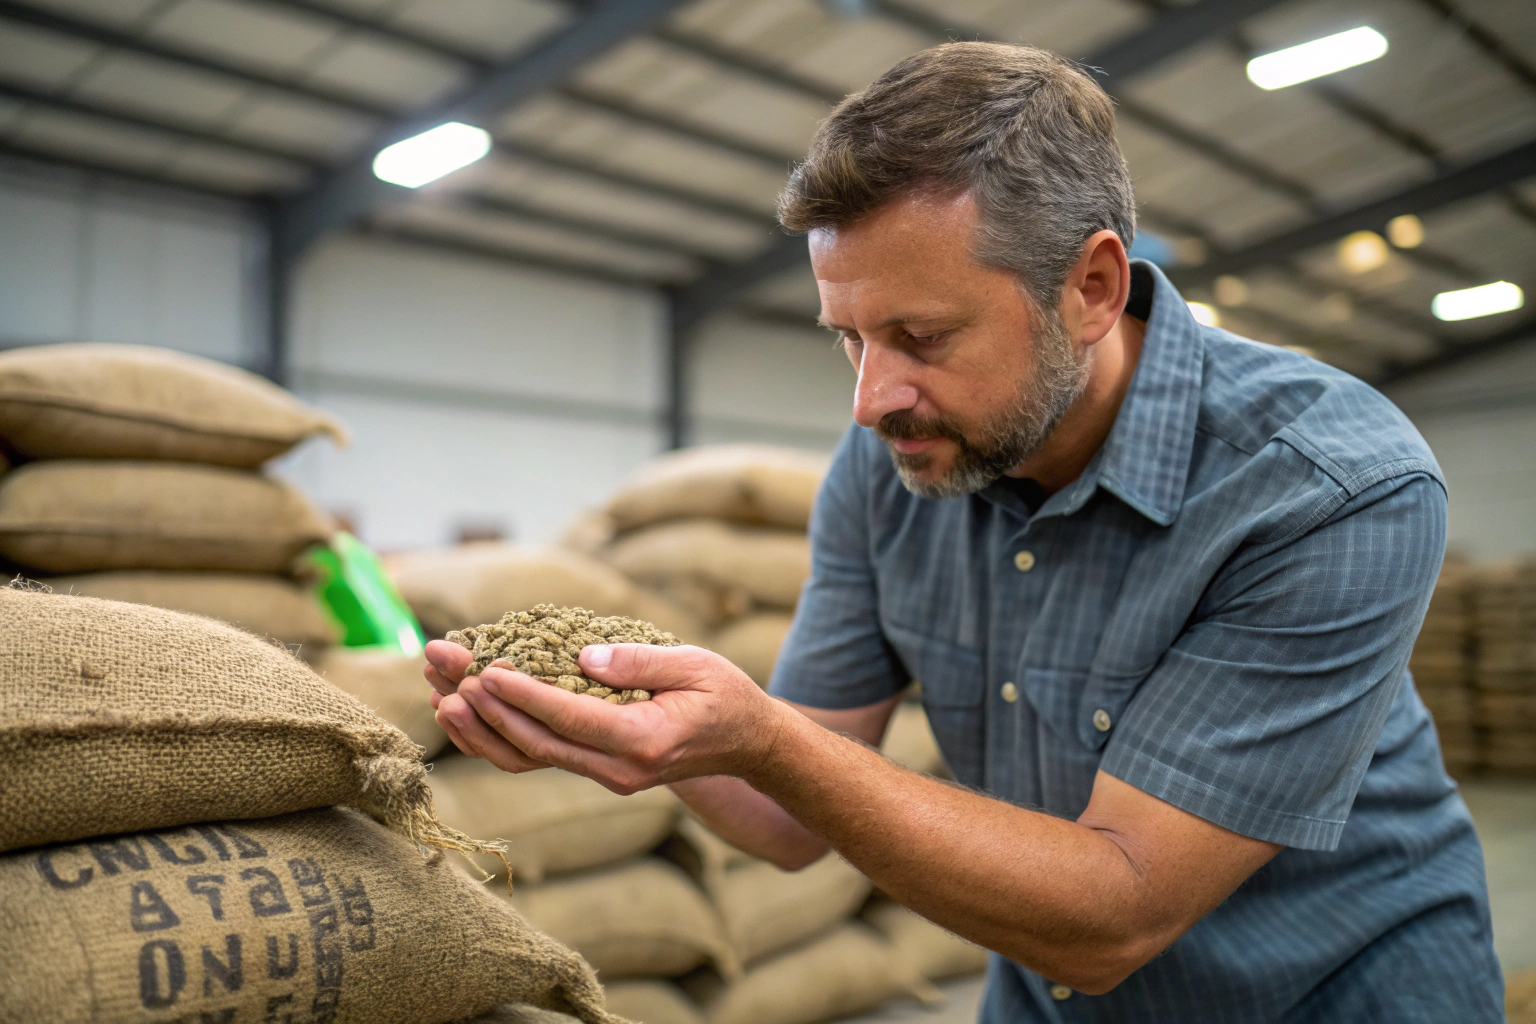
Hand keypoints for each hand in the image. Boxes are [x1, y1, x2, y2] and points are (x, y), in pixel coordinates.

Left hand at [424, 639, 787, 793]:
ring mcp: (603, 774)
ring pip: (526, 759)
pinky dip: (494, 738)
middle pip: (536, 743)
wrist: (745, 745)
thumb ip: (640, 661)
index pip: (570, 719)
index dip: (523, 695)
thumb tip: (584, 655)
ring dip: (478, 728)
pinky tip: (465, 713)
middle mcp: (617, 768)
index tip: (483, 670)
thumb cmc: (725, 697)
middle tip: (444, 668)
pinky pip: (535, 759)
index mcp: (644, 742)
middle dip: (484, 706)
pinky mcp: (593, 768)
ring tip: (438, 692)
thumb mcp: (695, 665)